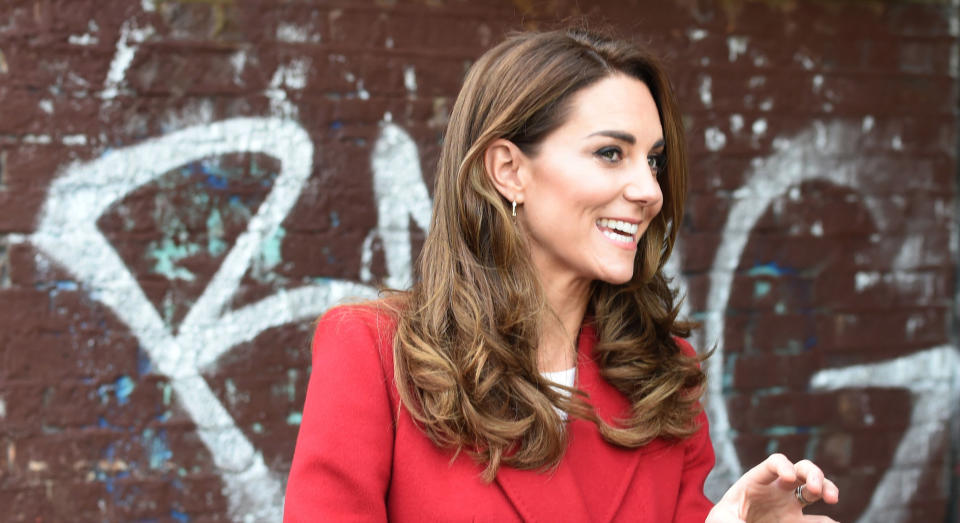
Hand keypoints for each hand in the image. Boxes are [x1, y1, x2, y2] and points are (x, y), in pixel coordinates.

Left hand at [706, 453, 839, 522]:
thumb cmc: (723, 521)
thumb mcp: (722, 519)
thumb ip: (733, 520)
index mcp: (757, 481)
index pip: (774, 463)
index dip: (783, 466)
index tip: (789, 478)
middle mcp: (777, 489)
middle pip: (802, 470)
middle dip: (813, 474)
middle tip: (816, 488)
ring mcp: (790, 505)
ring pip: (815, 489)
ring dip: (827, 489)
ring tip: (832, 498)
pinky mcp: (797, 522)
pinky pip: (819, 519)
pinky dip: (830, 521)